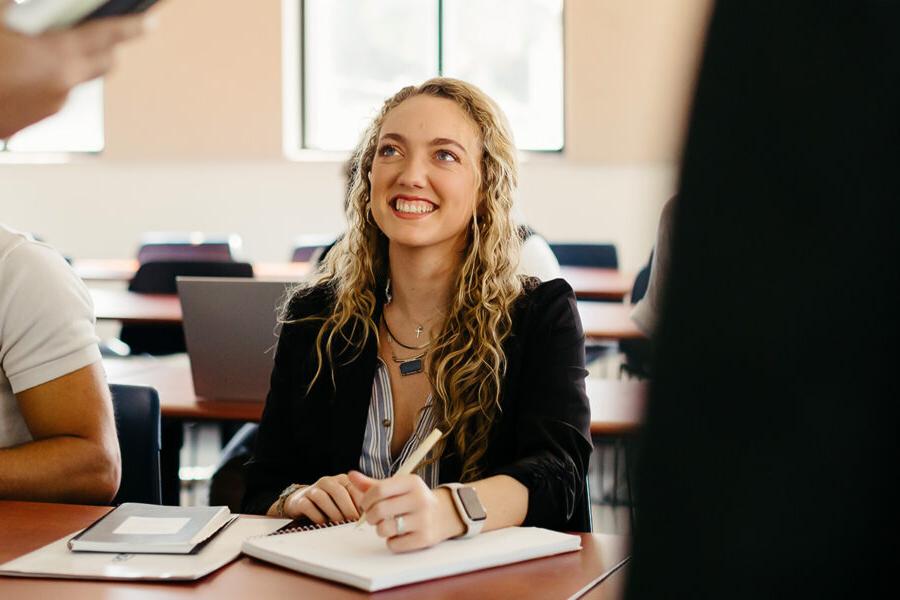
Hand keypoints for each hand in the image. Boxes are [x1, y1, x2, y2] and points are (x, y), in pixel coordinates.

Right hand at [0, 10, 147, 137]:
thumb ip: (16, 11)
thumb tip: (24, 5)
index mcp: (56, 57)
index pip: (106, 36)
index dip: (132, 27)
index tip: (150, 23)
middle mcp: (63, 86)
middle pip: (104, 65)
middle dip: (108, 49)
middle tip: (103, 37)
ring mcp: (51, 107)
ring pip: (76, 81)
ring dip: (72, 66)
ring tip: (43, 51)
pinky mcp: (36, 122)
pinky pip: (53, 97)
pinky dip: (49, 83)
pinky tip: (23, 74)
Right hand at [283, 473, 363, 523]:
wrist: (303, 503)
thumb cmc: (330, 504)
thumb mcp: (347, 501)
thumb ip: (359, 504)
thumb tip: (372, 515)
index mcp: (342, 480)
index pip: (353, 488)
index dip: (360, 503)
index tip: (365, 517)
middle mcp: (327, 482)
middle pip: (339, 492)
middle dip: (347, 509)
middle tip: (352, 523)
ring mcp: (312, 489)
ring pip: (322, 498)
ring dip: (332, 513)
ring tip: (339, 525)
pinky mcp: (300, 500)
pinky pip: (308, 506)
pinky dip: (317, 516)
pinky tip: (323, 524)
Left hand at [349, 471, 464, 552]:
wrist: (444, 515)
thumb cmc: (413, 500)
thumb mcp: (397, 488)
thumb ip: (373, 484)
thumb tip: (351, 476)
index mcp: (412, 482)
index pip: (379, 489)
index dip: (366, 499)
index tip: (365, 504)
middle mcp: (420, 499)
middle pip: (380, 510)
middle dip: (370, 516)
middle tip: (373, 517)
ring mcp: (424, 519)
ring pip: (385, 529)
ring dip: (380, 530)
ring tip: (386, 526)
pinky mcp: (424, 538)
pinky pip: (394, 544)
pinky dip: (391, 542)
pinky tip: (398, 535)